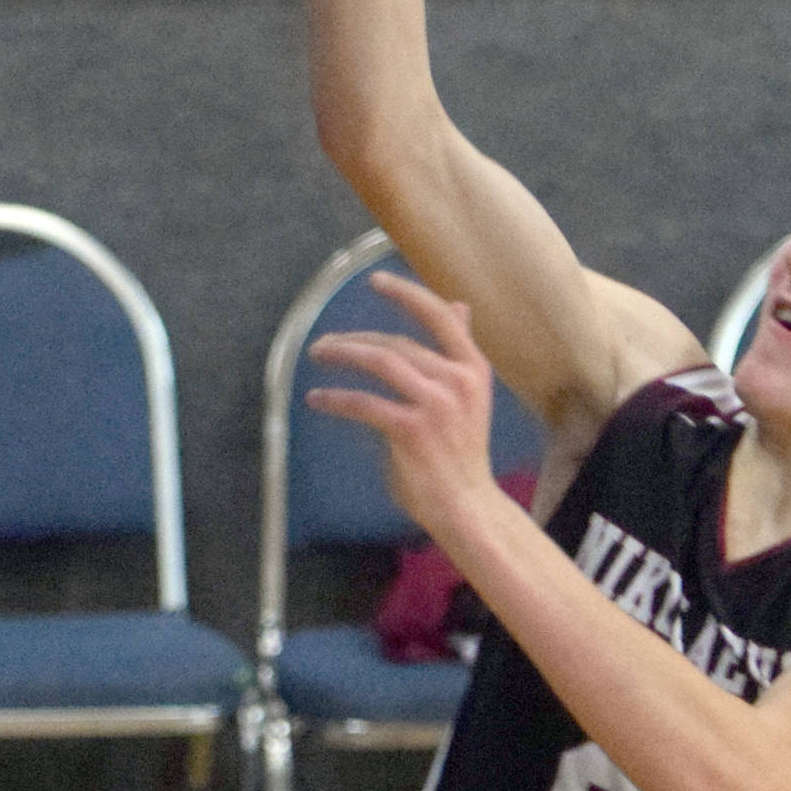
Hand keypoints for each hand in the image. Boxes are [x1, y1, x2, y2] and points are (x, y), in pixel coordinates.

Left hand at [306, 269, 500, 552]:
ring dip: (343, 354)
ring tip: (318, 356)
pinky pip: (365, 403)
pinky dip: (336, 398)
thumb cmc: (461, 456)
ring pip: (380, 362)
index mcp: (473, 369)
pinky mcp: (412, 430)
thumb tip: (459, 306)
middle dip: (355, 340)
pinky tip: (317, 399)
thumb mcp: (467, 396)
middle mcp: (457, 381)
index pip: (440, 317)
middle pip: (397, 344)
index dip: (406, 294)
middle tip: (324, 344)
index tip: (376, 282)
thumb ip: (456, 354)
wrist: (468, 507)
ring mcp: (437, 405)